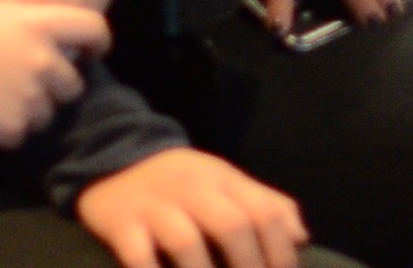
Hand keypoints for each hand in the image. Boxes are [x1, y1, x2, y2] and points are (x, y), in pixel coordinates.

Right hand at [0, 0, 107, 145]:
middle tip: (26, 82)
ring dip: (29, 110)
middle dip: (55, 86)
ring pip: (47, 113)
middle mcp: (43, 61)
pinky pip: (21, 133)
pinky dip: (6, 129)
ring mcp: (31, 97)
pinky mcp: (14, 128)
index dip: (96, 41)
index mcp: (38, 24)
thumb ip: (2, 11)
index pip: (91, 28)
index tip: (91, 51)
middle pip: (72, 83)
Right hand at [77, 148, 310, 267]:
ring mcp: (154, 207)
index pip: (265, 211)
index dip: (281, 252)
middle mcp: (191, 189)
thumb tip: (301, 237)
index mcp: (222, 179)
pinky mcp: (121, 224)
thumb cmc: (181, 182)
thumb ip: (265, 204)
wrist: (112, 155)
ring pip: (186, 243)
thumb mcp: (224, 181)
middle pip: (232, 225)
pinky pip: (139, 258)